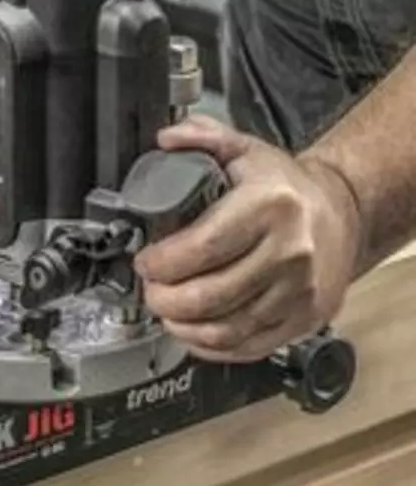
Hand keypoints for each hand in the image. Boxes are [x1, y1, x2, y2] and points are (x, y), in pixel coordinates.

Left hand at [134, 116, 361, 362]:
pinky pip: (247, 346)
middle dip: (164, 298)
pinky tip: (192, 330)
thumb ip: (202, 138)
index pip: (202, 248)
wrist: (340, 214)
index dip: (162, 263)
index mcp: (271, 206)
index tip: (145, 262)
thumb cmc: (286, 188)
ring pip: (225, 328)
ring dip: (182, 325)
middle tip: (150, 290)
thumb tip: (167, 142)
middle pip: (209, 296)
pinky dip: (209, 345)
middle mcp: (290, 252)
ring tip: (165, 310)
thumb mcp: (244, 150)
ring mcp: (298, 292)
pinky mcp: (302, 320)